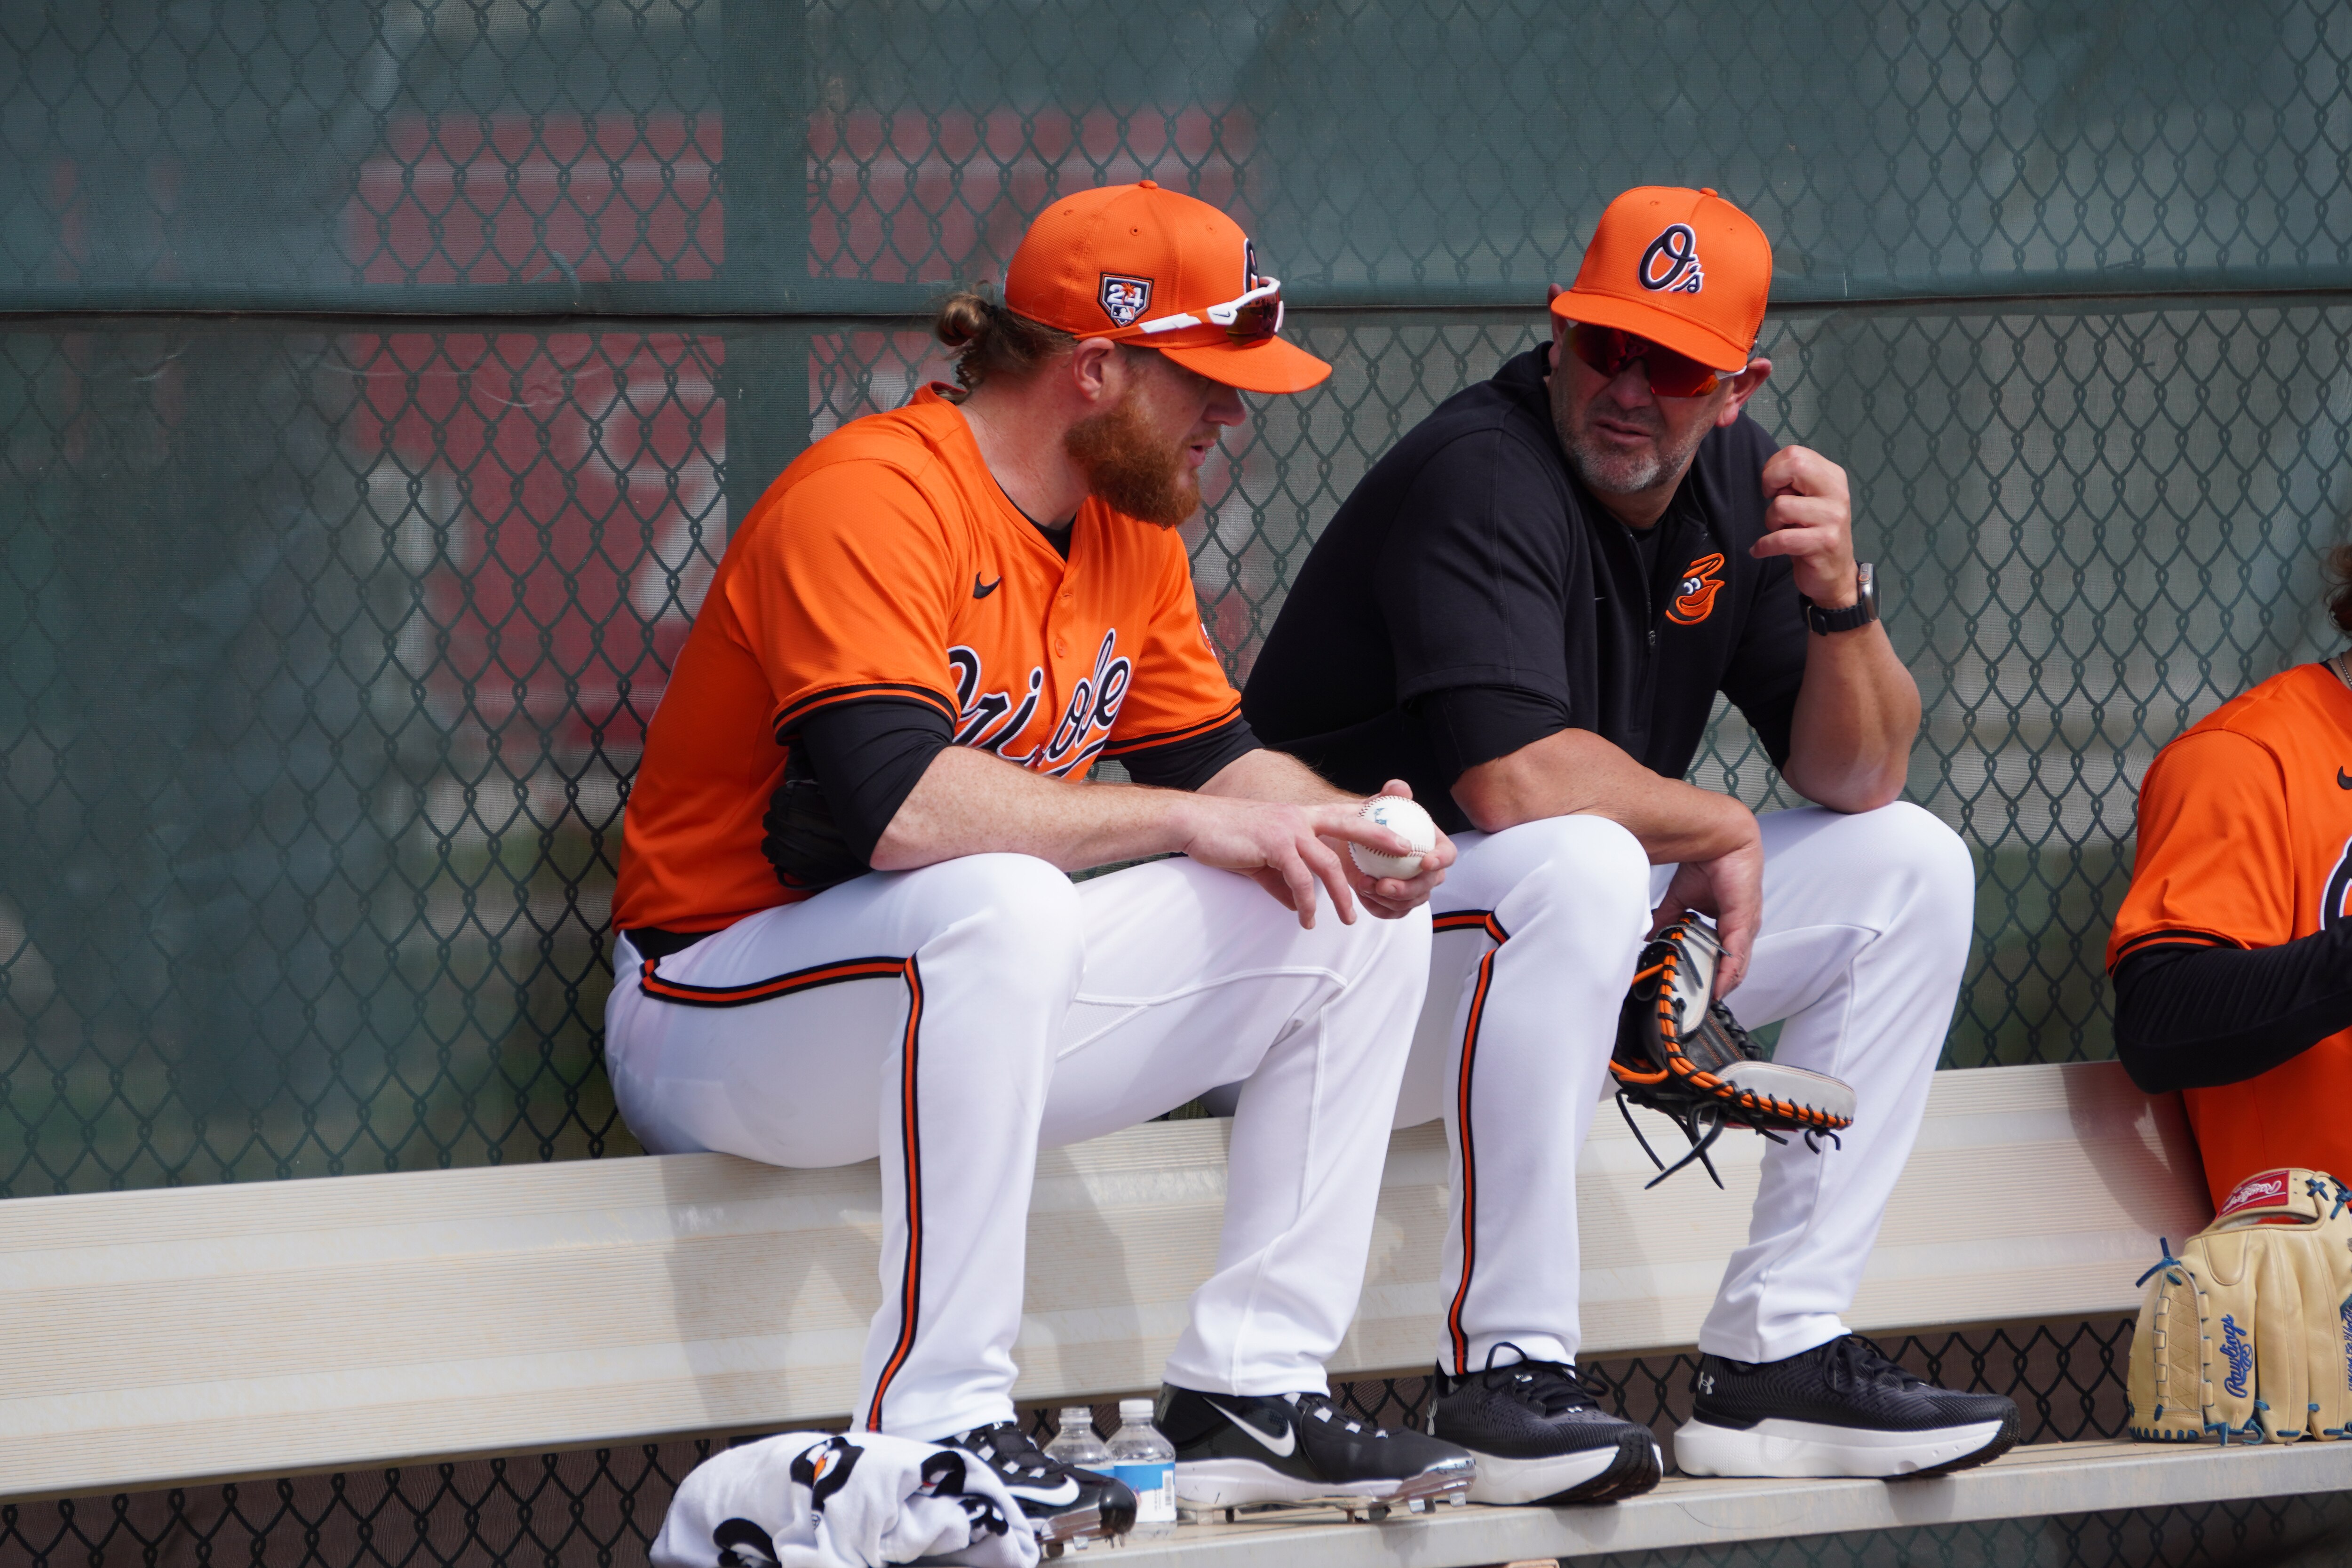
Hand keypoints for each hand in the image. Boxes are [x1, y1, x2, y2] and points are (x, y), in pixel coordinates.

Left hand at [1333, 779, 1455, 919]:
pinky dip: (1378, 907)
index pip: (1448, 854)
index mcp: (1434, 845)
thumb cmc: (1372, 821)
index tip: (1425, 861)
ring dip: (1389, 900)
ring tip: (1364, 887)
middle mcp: (1428, 871)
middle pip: (1428, 885)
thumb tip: (1398, 788)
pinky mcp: (1397, 904)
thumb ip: (1391, 795)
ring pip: (1411, 902)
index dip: (1441, 860)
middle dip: (1408, 889)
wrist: (1351, 842)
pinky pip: (1393, 912)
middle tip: (1383, 884)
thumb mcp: (1378, 804)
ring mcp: (1414, 889)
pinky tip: (1363, 896)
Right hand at [1648, 819, 1762, 995]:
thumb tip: (1650, 935)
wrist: (1719, 838)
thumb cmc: (1706, 864)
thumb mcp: (1681, 899)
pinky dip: (1728, 974)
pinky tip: (1719, 988)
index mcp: (1729, 922)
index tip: (1698, 993)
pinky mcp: (1743, 921)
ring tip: (1705, 1001)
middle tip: (1700, 1004)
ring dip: (1721, 986)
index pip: (1724, 958)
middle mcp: (1741, 928)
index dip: (1714, 977)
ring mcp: (1745, 926)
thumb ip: (1669, 918)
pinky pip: (1736, 954)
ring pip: (1737, 966)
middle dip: (1717, 987)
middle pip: (1733, 968)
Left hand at [1750, 445, 1857, 606]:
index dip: (1773, 468)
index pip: (1795, 453)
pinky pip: (1781, 538)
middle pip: (1794, 466)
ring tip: (1779, 530)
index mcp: (1832, 476)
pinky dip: (1764, 545)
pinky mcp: (1824, 542)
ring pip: (1781, 506)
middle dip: (1770, 482)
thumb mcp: (1808, 501)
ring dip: (1770, 521)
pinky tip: (1761, 550)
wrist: (1835, 574)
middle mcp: (1837, 492)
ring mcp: (1833, 517)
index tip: (1772, 488)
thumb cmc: (1813, 533)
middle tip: (1771, 501)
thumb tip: (1771, 474)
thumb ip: (1794, 483)